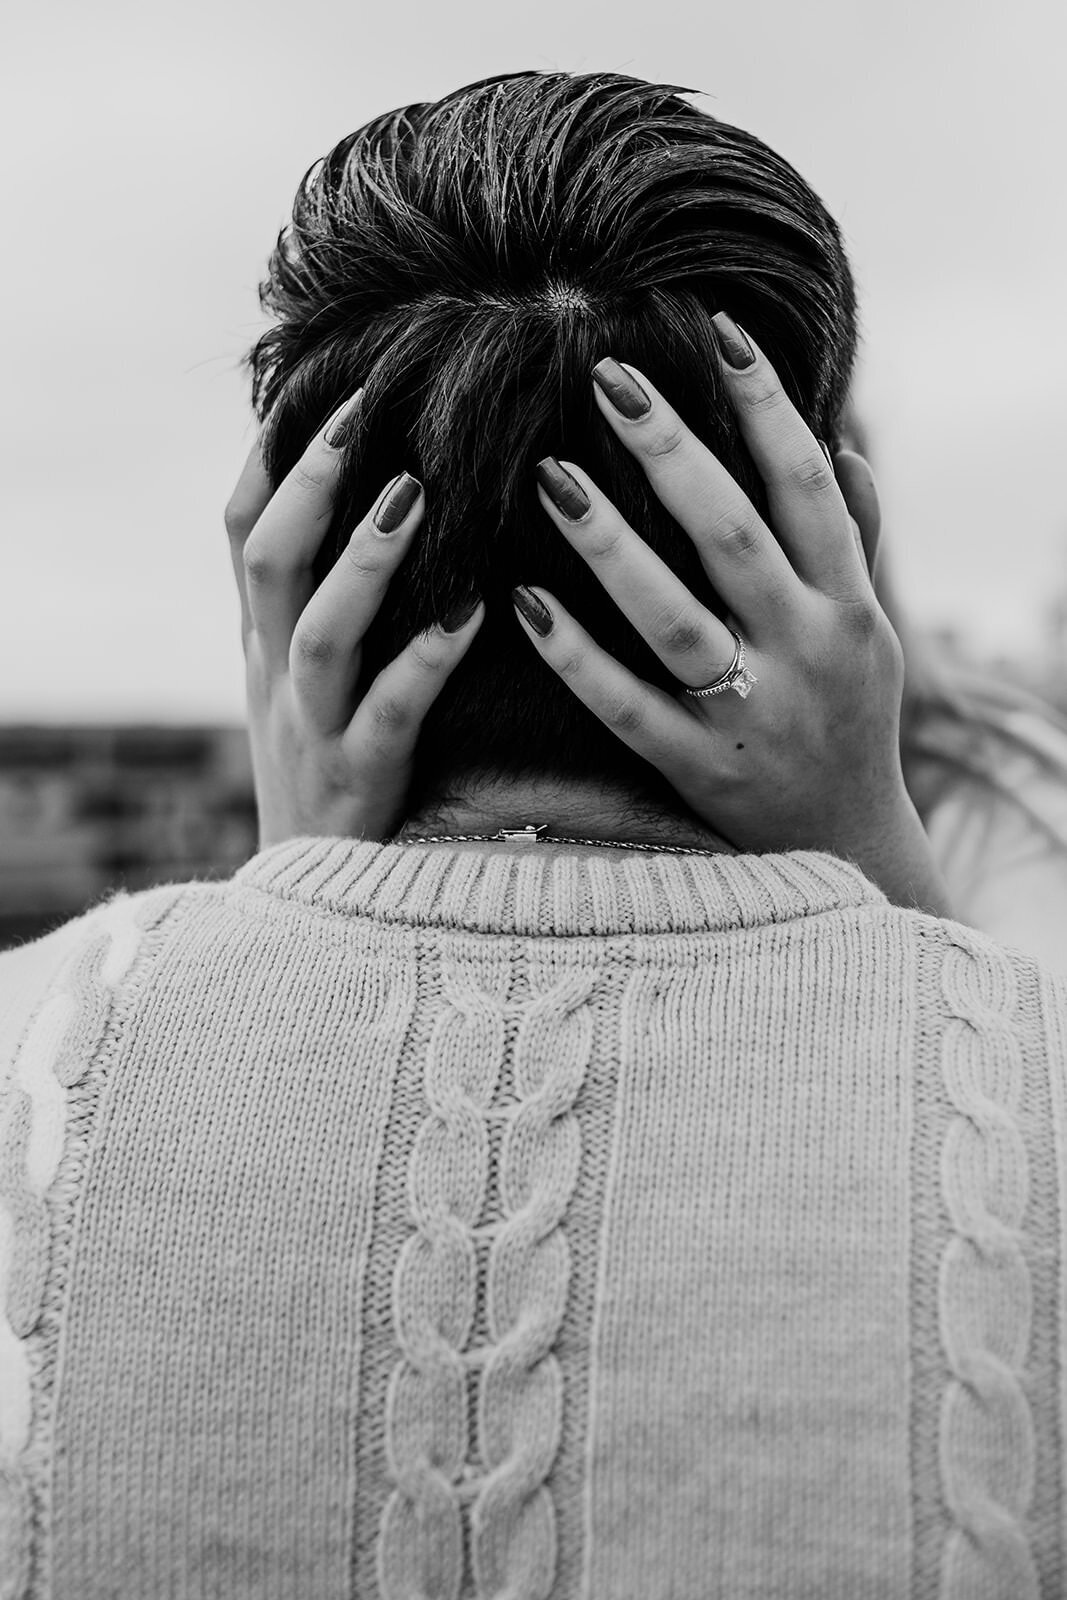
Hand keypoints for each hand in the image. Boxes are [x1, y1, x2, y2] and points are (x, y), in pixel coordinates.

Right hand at [224, 393, 483, 848]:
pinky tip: (477, 611)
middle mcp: (275, 677)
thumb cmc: (328, 773)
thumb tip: (376, 510)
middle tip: (367, 406)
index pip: (240, 531)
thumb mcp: (302, 686)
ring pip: (319, 631)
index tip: (319, 385)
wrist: (309, 903)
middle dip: (313, 480)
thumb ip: (322, 606)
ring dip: (365, 559)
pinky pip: (390, 712)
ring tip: (415, 491)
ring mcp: (312, 730)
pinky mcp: (360, 782)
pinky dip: (428, 659)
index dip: (270, 456)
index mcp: (261, 644)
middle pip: (267, 561)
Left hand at [513, 325, 951, 915]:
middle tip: (609, 378)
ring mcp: (750, 715)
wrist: (843, 847)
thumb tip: (840, 444)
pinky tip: (521, 601)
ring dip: (610, 546)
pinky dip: (575, 654)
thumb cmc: (849, 718)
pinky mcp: (696, 769)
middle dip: (672, 454)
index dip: (768, 408)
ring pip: (675, 620)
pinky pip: (626, 707)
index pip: (809, 489)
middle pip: (734, 538)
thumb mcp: (872, 632)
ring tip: (550, 474)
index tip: (719, 332)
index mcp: (849, 607)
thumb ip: (854, 541)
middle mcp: (806, 653)